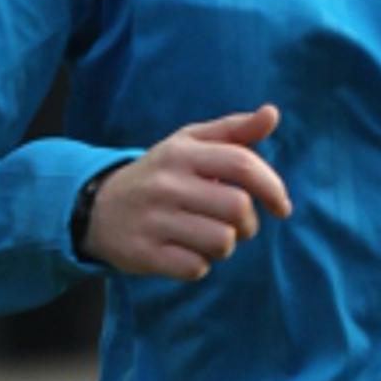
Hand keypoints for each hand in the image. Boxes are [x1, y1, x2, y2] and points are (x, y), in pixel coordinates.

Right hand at [82, 104, 292, 279]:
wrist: (98, 208)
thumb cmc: (162, 174)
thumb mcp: (191, 144)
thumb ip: (235, 130)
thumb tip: (273, 112)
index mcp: (182, 152)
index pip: (242, 164)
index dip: (272, 187)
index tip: (281, 206)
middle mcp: (166, 183)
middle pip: (238, 208)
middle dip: (248, 223)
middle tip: (236, 225)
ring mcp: (153, 219)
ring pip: (222, 242)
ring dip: (225, 245)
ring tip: (207, 236)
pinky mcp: (143, 253)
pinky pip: (196, 267)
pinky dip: (200, 265)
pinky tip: (185, 251)